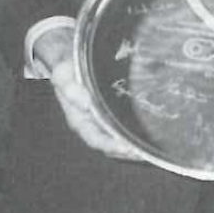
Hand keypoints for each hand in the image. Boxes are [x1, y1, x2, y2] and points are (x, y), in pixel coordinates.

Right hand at [33, 26, 142, 160]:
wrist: (71, 60)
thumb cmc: (67, 69)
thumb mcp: (62, 75)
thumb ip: (71, 89)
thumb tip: (86, 103)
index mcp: (79, 120)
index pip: (95, 139)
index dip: (110, 146)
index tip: (125, 148)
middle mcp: (92, 123)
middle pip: (110, 144)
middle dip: (126, 151)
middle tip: (142, 152)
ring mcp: (104, 119)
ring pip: (119, 138)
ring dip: (133, 145)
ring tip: (149, 148)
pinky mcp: (114, 111)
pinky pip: (125, 125)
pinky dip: (136, 131)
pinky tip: (151, 132)